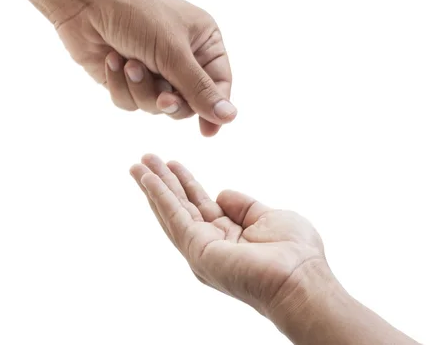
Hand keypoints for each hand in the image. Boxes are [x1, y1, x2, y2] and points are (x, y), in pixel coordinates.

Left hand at [57, 0, 235, 136]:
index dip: (214, 109)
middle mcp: (181, 58)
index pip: (219, 85)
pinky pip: (131, 102)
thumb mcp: (173, 52)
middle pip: (188, 103)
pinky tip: (112, 61)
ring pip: (156, 106)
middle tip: (162, 95)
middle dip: (170, 100)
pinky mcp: (126, 79)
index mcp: (203, 43)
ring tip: (129, 64)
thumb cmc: (136, 12)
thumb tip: (230, 117)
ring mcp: (154, 69)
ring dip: (141, 89)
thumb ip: (200, 89)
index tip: (207, 132)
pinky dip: (120, 86)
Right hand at [130, 154, 327, 315]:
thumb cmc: (295, 253)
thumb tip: (222, 194)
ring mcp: (203, 249)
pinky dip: (160, 197)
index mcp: (229, 236)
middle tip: (144, 159)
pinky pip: (175, 217)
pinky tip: (149, 179)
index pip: (200, 204)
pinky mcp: (198, 250)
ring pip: (173, 212)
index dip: (186, 183)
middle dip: (163, 182)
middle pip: (181, 207)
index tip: (172, 163)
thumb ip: (244, 206)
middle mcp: (212, 243)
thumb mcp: (268, 217)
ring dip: (154, 187)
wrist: (300, 278)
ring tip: (137, 166)